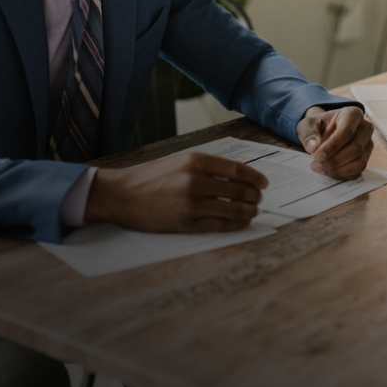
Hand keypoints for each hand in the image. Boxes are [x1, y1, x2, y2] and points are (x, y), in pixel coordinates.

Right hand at [84, 151, 268, 231]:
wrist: (122, 195)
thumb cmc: (151, 177)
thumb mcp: (180, 161)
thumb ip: (208, 167)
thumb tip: (239, 176)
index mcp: (196, 161)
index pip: (238, 170)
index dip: (256, 178)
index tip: (264, 183)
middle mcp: (196, 181)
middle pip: (240, 190)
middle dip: (255, 196)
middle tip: (259, 199)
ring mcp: (193, 204)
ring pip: (234, 209)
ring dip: (249, 211)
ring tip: (253, 211)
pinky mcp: (187, 223)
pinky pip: (221, 225)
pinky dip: (237, 224)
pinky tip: (242, 222)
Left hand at [297, 105, 374, 179]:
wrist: (324, 132)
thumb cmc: (318, 126)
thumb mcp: (307, 125)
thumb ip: (308, 133)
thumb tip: (313, 147)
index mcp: (353, 114)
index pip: (347, 132)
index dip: (332, 146)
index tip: (317, 155)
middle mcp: (365, 128)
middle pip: (355, 148)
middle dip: (334, 160)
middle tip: (316, 165)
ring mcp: (368, 144)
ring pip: (359, 162)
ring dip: (338, 169)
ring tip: (321, 169)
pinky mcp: (366, 158)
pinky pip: (358, 171)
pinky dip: (342, 174)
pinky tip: (328, 171)